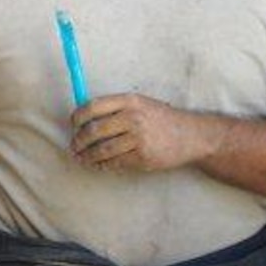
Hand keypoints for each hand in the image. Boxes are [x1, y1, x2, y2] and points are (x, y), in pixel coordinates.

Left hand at [70, 92, 208, 172]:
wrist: (192, 135)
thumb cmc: (161, 119)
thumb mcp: (141, 104)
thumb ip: (115, 108)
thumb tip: (83, 116)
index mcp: (129, 101)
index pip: (92, 107)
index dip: (77, 117)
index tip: (72, 125)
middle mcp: (133, 117)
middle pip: (93, 130)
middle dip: (78, 141)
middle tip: (74, 146)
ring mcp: (139, 138)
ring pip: (101, 150)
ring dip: (87, 156)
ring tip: (81, 158)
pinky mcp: (143, 157)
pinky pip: (114, 162)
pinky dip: (102, 165)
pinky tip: (98, 164)